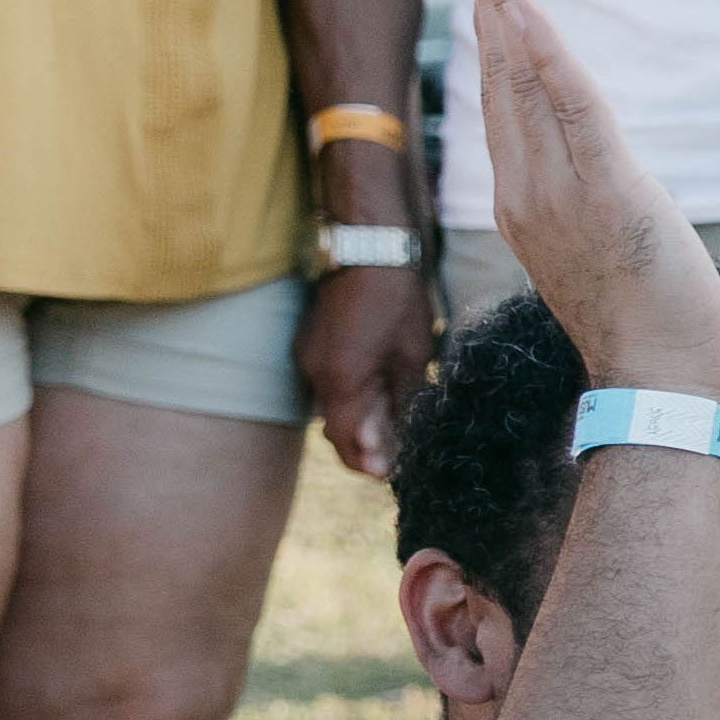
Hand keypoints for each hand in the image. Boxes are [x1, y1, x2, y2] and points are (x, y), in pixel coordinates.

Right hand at [297, 265, 434, 477]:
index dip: (368, 463)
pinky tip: (378, 390)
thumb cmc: (398, 302)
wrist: (370, 248)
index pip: (347, 443)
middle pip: (335, 428)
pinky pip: (326, 383)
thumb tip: (394, 443)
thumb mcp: (412, 359)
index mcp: (340, 382)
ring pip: (330, 406)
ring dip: (357, 421)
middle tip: (397, 452)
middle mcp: (313, 374)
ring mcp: (306, 356)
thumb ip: (399, 404)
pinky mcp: (308, 342)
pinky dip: (349, 396)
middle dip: (364, 446)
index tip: (391, 472)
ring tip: (394, 422)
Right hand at [470, 0, 719, 399]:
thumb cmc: (646, 325)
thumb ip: (587, 199)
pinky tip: (530, 8)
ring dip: (511, 3)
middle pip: (502, 75)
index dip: (495, 33)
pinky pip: (572, 111)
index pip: (502, 100)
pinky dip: (548, 56)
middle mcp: (526, 190)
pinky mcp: (607, 196)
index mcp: (522, 200)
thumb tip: (597, 168)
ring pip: (527, 80)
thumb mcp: (602, 249)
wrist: (660, 385)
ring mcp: (558, 193)